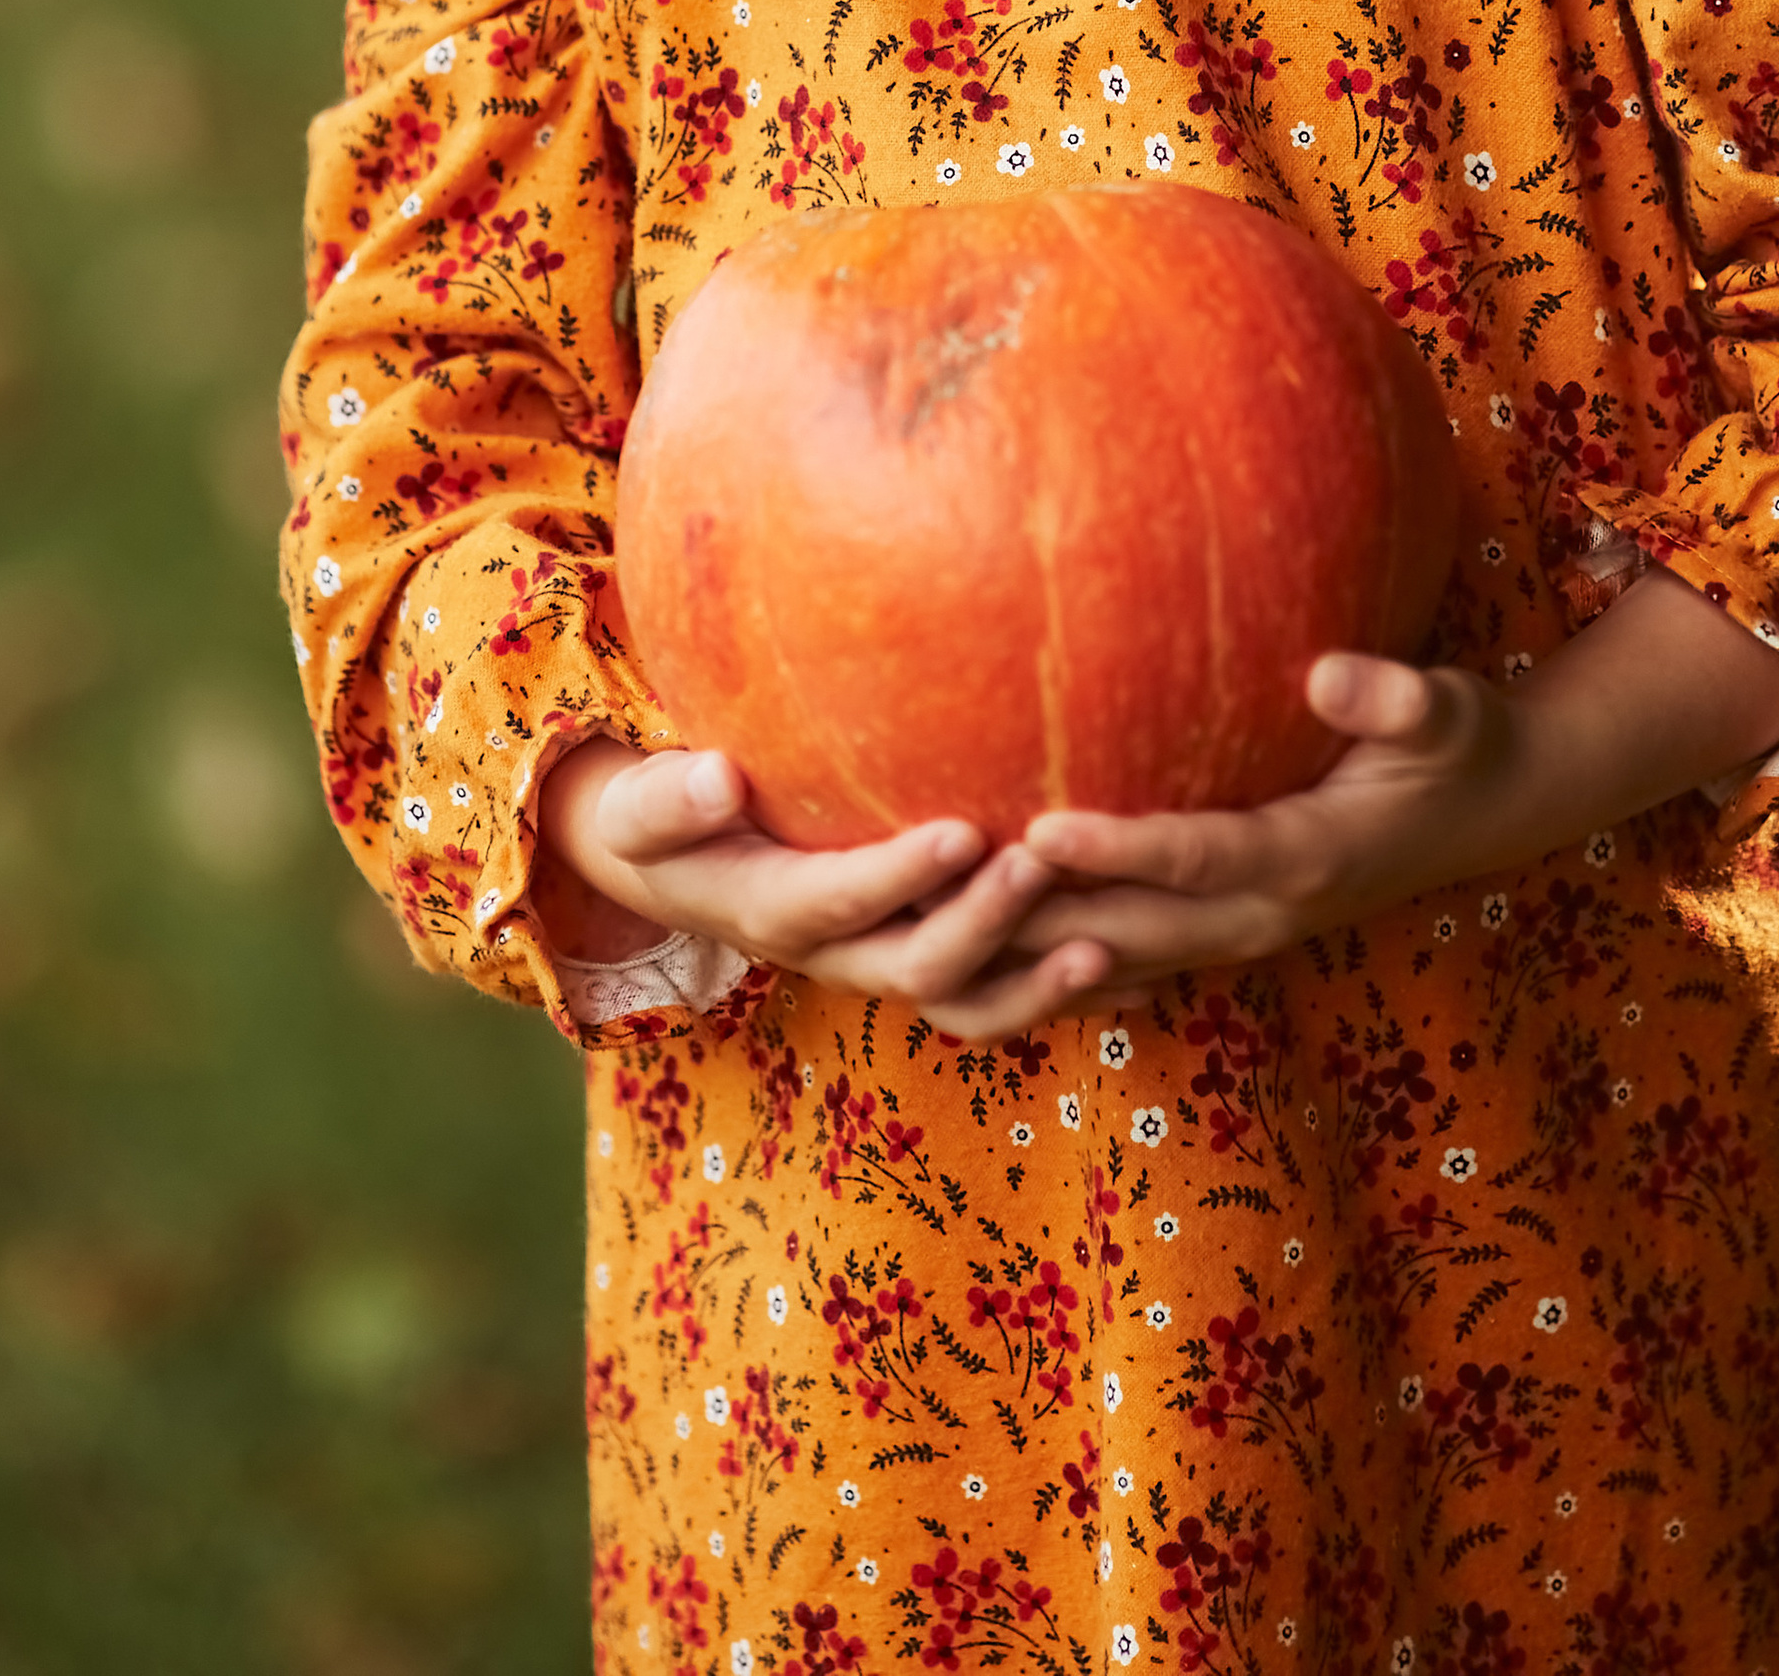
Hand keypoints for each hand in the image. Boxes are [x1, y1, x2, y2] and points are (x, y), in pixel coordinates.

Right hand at [535, 737, 1117, 1043]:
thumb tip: (714, 777)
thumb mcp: (642, 809)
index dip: (899, 878)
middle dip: (983, 924)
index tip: (964, 831)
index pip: (834, 903)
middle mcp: (835, 955)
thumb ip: (670, 800)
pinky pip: (998, 996)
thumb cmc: (667, 817)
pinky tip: (1137, 971)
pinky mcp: (924, 963)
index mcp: (767, 910)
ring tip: (1104, 945)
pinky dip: (1061, 993)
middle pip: (915, 965)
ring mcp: (883, 966)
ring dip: (1034, 985)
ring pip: (965, 1002)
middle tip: (1043, 865)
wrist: (687, 871)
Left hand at [1010, 572, 1778, 1000]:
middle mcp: (1266, 914)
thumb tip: (1330, 672)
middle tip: (945, 892)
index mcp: (1309, 858)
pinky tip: (982, 944)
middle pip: (1135, 931)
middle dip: (1041, 920)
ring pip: (1120, 961)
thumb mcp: (1448, 711)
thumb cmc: (1459, 746)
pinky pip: (1130, 963)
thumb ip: (1395, 697)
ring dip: (1032, 953)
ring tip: (934, 929)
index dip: (1120, 848)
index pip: (1199, 859)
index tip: (1041, 826)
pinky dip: (1057, 961)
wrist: (1491, 813)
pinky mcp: (1225, 933)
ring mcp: (1242, 934)